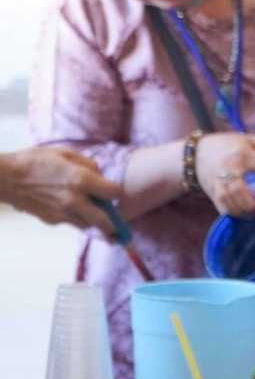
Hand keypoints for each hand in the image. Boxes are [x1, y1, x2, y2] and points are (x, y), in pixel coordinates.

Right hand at [0, 148, 120, 234]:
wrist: (6, 178)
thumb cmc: (34, 161)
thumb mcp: (65, 153)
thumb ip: (88, 164)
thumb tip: (100, 175)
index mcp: (80, 180)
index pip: (114, 193)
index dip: (116, 191)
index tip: (114, 190)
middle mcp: (75, 200)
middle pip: (105, 221)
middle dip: (114, 223)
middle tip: (119, 225)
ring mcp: (63, 213)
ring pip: (89, 226)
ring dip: (96, 223)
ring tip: (97, 218)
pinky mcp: (53, 220)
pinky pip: (72, 222)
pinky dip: (76, 218)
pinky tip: (71, 209)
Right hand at [194, 133, 254, 216]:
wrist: (197, 152)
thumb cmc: (229, 146)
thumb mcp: (251, 140)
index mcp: (243, 153)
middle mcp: (229, 168)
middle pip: (241, 191)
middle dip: (254, 205)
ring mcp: (218, 181)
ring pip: (229, 202)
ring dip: (243, 213)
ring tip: (254, 215)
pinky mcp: (211, 191)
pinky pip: (221, 206)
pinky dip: (232, 213)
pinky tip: (241, 215)